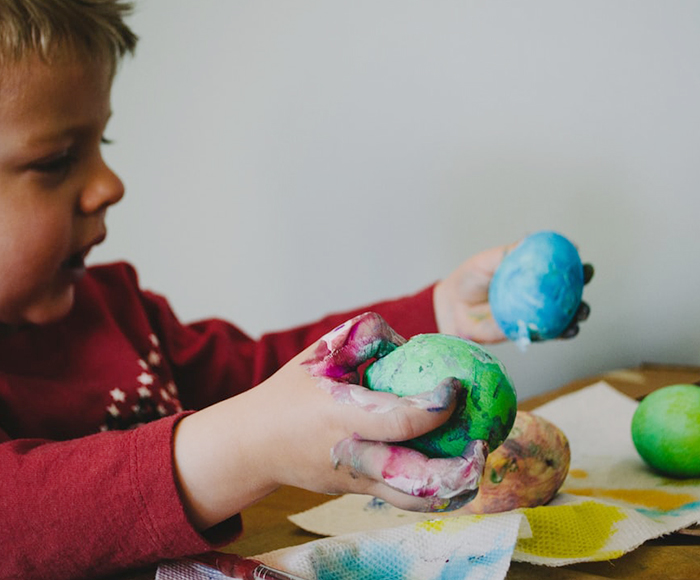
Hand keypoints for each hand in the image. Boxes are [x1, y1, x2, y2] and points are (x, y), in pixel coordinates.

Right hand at [173, 313, 484, 530]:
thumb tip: (412, 341)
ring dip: (455, 489)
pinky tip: (457, 472)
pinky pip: (405, 498)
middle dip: (458, 469)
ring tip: (478, 464)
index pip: (399, 421)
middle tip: (483, 443)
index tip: (455, 386)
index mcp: (341, 417)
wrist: (255, 445)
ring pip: (415, 501)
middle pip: (416, 479)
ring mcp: (357, 482)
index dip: (436, 406)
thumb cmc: (290, 393)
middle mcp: (352, 456)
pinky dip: (436, 492)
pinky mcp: (359, 493)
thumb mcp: (321, 353)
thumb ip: (365, 337)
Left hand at [433, 242, 592, 343]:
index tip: (579, 256)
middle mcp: (537, 292)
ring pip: (564, 313)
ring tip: (582, 312)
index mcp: (531, 272)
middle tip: (584, 281)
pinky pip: (549, 333)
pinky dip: (562, 333)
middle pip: (568, 289)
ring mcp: (534, 312)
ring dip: (579, 313)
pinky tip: (569, 330)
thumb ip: (508, 253)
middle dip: (582, 286)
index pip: (558, 265)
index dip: (572, 261)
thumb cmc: (471, 278)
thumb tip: (530, 239)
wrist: (453, 306)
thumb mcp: (488, 261)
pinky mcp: (528, 332)